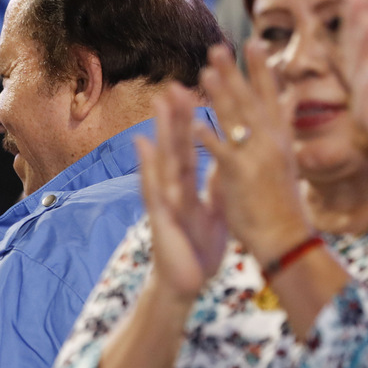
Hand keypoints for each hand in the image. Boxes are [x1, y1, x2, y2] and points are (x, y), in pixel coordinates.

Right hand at [137, 82, 226, 300]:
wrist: (184, 285)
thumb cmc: (196, 252)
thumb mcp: (213, 214)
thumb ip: (215, 188)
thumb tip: (223, 166)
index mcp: (188, 188)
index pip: (191, 148)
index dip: (192, 121)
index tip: (196, 90)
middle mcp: (173, 189)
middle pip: (175, 146)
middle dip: (176, 115)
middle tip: (176, 82)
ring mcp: (164, 200)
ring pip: (164, 159)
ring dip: (162, 129)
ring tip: (161, 101)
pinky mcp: (160, 216)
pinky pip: (155, 187)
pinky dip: (149, 165)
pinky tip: (143, 144)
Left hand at [198, 43, 312, 265]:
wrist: (286, 237)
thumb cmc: (282, 202)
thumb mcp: (287, 158)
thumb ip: (283, 127)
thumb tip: (290, 100)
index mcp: (280, 138)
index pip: (271, 96)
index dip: (261, 70)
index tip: (253, 43)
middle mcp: (271, 142)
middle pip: (251, 100)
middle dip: (235, 72)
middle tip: (217, 47)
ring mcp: (256, 157)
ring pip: (236, 120)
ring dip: (220, 94)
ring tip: (204, 72)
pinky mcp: (240, 176)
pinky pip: (221, 152)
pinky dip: (208, 137)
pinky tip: (193, 123)